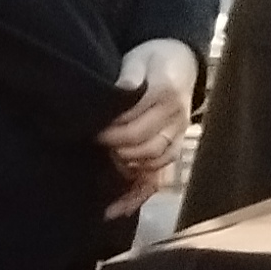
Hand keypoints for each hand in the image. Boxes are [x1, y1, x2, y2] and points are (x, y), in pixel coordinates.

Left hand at [101, 38, 196, 215]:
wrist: (179, 64)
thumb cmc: (152, 60)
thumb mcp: (140, 58)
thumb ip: (130, 76)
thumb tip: (122, 91)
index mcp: (166, 94)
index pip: (136, 119)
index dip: (111, 129)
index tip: (91, 130)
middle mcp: (176, 118)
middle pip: (144, 144)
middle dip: (115, 148)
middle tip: (92, 145)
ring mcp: (177, 137)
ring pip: (152, 162)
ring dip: (125, 168)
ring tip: (102, 167)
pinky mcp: (172, 151)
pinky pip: (158, 179)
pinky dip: (137, 196)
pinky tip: (116, 210)